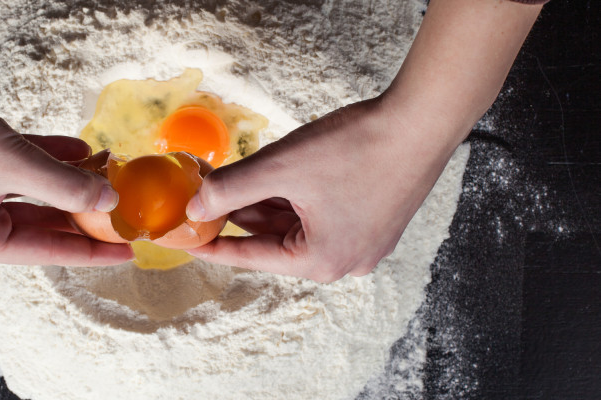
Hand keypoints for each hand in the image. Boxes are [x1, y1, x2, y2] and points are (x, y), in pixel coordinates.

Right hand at [0, 63, 132, 265]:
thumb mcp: (15, 167)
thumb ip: (66, 187)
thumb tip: (108, 200)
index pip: (47, 252)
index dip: (91, 251)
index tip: (126, 251)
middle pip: (44, 224)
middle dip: (84, 213)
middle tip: (123, 214)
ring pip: (37, 192)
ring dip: (70, 180)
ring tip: (107, 171)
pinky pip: (25, 167)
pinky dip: (52, 158)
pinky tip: (82, 148)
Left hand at [184, 97, 457, 281]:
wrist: (422, 120)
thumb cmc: (357, 146)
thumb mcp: (281, 167)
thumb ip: (231, 189)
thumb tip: (195, 206)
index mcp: (321, 261)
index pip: (250, 257)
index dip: (212, 244)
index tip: (186, 241)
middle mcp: (344, 262)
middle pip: (274, 241)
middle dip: (240, 216)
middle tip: (208, 197)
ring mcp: (364, 244)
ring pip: (297, 227)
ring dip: (266, 205)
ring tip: (236, 182)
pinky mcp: (375, 222)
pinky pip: (320, 218)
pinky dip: (294, 200)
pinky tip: (275, 178)